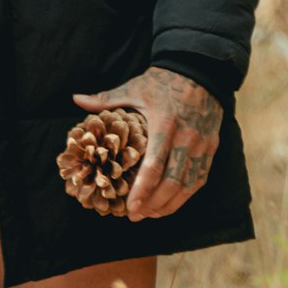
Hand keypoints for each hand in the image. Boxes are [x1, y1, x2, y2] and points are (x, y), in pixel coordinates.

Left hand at [72, 66, 221, 220]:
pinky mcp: (211, 148)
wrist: (199, 71)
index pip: (155, 164)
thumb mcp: (133, 88)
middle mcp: (187, 137)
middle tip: (135, 216)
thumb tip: (75, 99)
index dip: (143, 190)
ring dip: (169, 205)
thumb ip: (105, 99)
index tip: (130, 207)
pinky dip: (185, 196)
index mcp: (165, 123)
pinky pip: (200, 179)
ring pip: (188, 185)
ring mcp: (202, 144)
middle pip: (172, 182)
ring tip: (150, 215)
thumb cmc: (161, 82)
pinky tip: (170, 204)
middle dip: (154, 204)